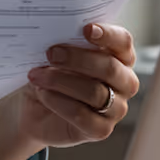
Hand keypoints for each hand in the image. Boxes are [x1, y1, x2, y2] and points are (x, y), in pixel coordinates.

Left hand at [0, 23, 138, 159]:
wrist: (35, 107)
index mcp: (119, 57)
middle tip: (50, 53)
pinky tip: (42, 94)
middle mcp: (124, 82)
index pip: (123, 42)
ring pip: (95, 92)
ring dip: (61, 81)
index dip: (108, 35)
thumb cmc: (52, 72)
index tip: (86, 29)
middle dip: (77, 59)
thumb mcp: (56, 54)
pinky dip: (58, 102)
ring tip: (36, 75)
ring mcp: (116, 108)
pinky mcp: (101, 130)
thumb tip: (56, 31)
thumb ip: (65, 42)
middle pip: (110, 68)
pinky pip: (82, 116)